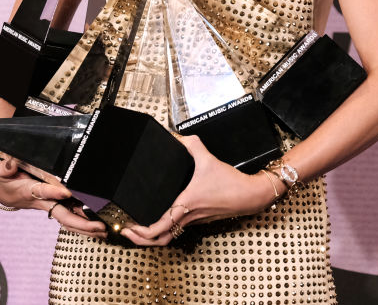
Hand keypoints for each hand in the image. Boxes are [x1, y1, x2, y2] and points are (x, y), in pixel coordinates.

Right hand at [0, 157, 106, 239]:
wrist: (3, 192)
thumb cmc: (5, 180)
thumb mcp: (2, 171)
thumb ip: (6, 167)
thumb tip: (11, 163)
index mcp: (30, 191)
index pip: (43, 191)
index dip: (53, 192)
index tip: (65, 192)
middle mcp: (43, 202)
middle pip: (63, 215)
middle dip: (82, 223)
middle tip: (99, 227)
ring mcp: (50, 205)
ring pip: (69, 220)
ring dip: (87, 227)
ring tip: (104, 232)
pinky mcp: (55, 205)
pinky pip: (70, 217)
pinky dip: (84, 224)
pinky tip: (98, 228)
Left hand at [119, 135, 278, 246]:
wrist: (250, 195)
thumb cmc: (231, 183)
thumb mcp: (209, 159)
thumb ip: (192, 145)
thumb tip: (178, 137)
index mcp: (185, 204)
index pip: (157, 228)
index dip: (139, 232)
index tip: (127, 226)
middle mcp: (188, 216)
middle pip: (160, 240)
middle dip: (140, 240)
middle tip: (127, 231)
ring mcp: (194, 220)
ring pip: (169, 236)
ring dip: (152, 237)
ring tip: (140, 228)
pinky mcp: (200, 218)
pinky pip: (178, 227)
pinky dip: (166, 228)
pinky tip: (162, 216)